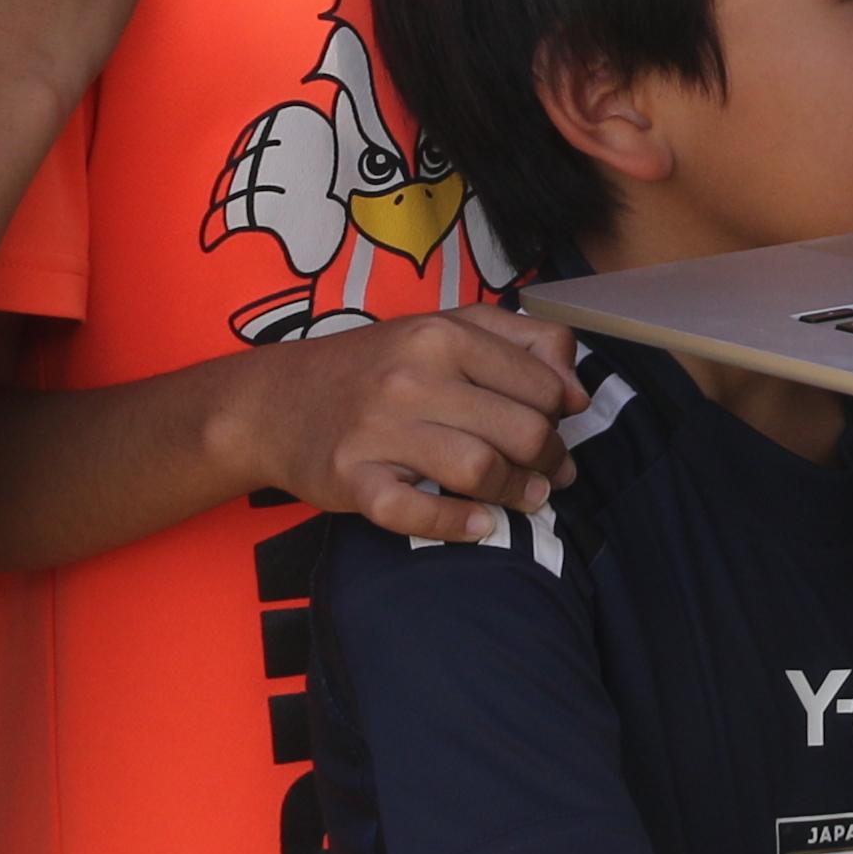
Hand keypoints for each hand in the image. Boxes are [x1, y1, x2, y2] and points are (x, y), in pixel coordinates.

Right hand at [225, 308, 587, 541]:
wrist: (275, 402)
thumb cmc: (374, 367)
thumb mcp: (442, 328)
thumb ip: (518, 341)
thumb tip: (577, 392)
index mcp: (442, 334)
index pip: (543, 383)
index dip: (562, 413)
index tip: (554, 427)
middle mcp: (412, 377)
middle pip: (522, 431)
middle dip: (551, 461)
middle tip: (551, 473)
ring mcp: (379, 430)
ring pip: (481, 470)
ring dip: (517, 495)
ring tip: (526, 498)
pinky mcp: (351, 478)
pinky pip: (417, 513)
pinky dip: (458, 525)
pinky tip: (479, 524)